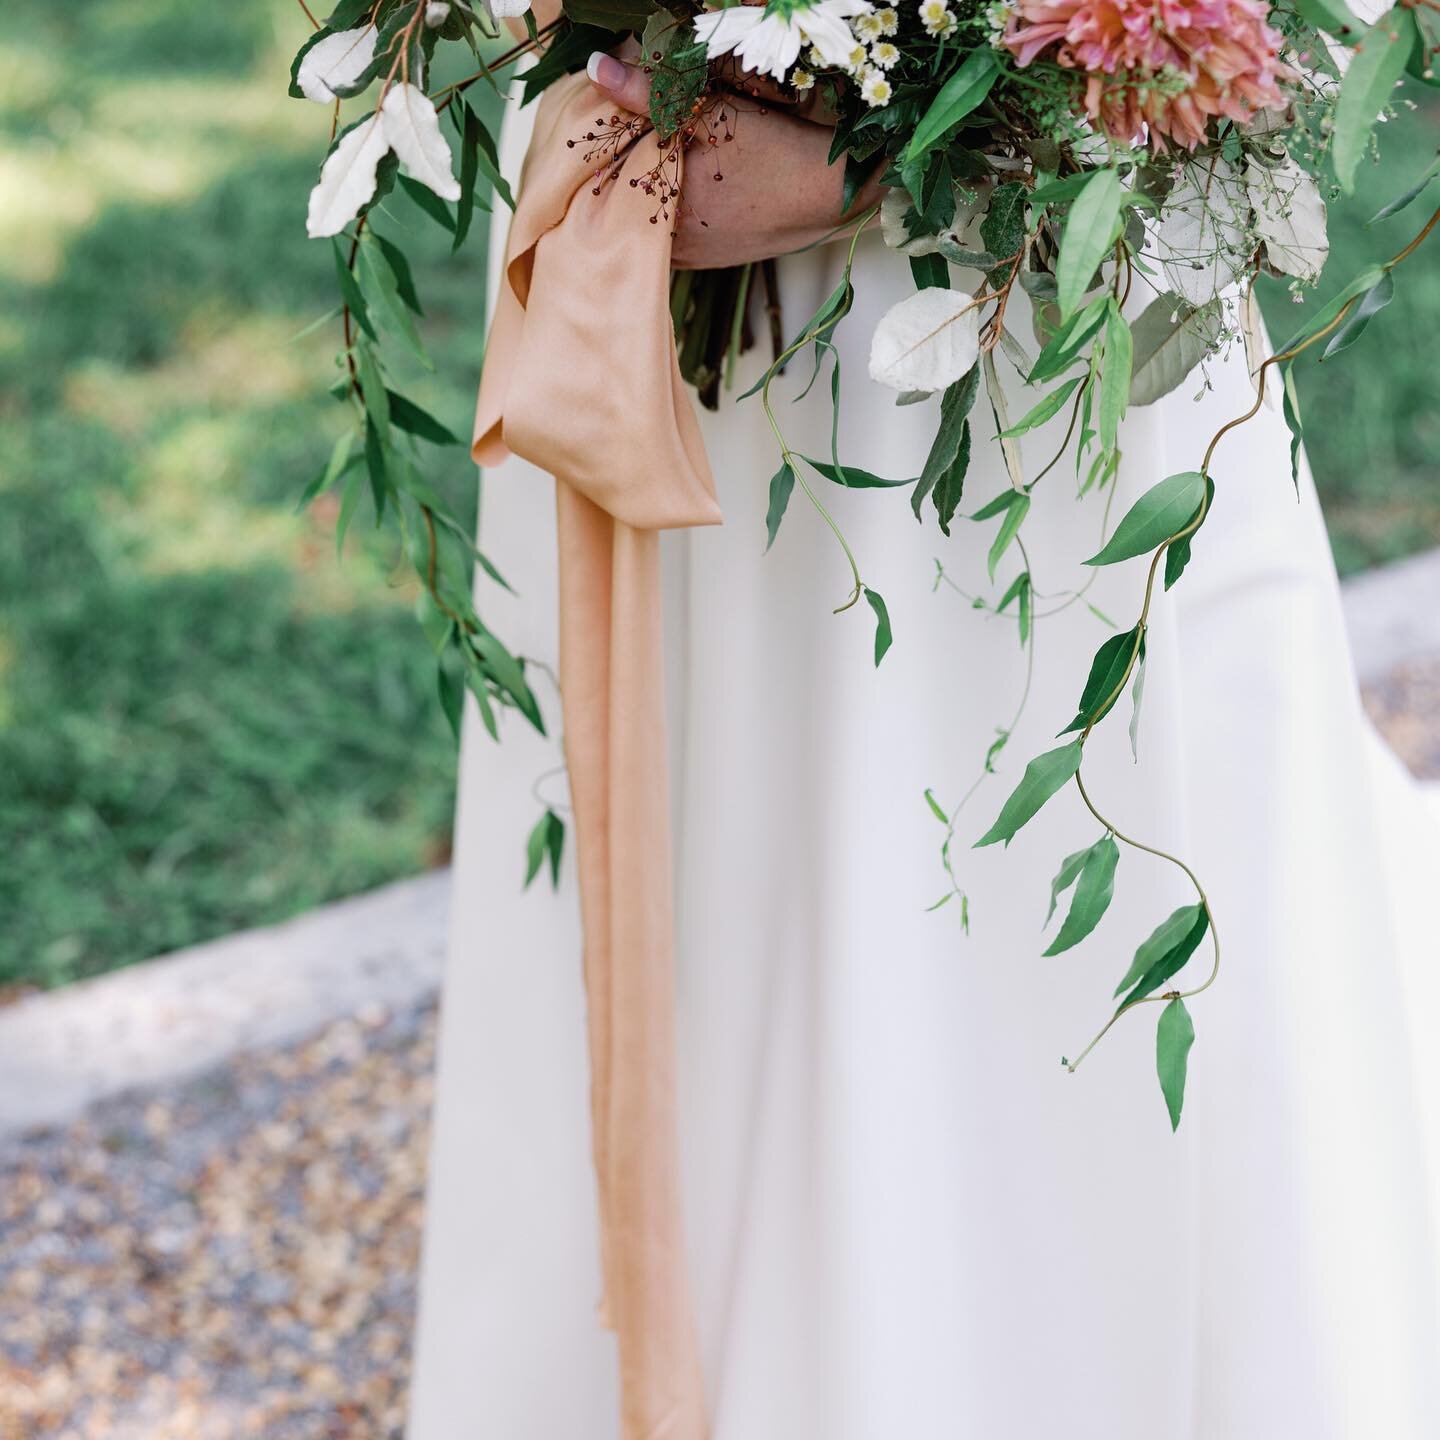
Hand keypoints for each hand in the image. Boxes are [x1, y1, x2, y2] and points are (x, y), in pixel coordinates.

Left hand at [586, 51, 881, 269]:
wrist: (827, 196)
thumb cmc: (772, 152)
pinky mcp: (705, 261)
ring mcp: (685, 258)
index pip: (603, 177)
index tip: (607, 120)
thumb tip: (597, 67)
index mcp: (654, 207)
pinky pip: (669, 237)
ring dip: (643, 192)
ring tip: (662, 159)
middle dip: (620, 168)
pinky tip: (683, 186)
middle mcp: (664, 244)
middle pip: (621, 201)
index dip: (603, 144)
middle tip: (630, 133)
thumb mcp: (708, 111)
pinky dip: (666, 212)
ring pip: (644, 220)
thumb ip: (648, 92)